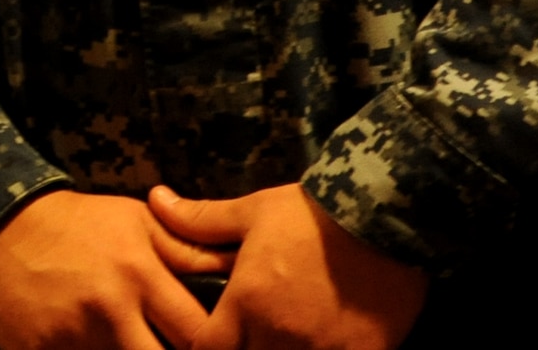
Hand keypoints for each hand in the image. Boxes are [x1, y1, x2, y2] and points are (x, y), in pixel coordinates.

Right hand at [0, 189, 233, 349]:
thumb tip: (237, 264)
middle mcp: (110, 310)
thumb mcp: (136, 222)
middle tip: (175, 349)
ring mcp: (72, 338)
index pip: (196, 333)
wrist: (3, 229)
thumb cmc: (80, 225)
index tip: (223, 346)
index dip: (216, 347)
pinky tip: (99, 348)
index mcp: (139, 273)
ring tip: (137, 342)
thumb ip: (185, 250)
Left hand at [147, 184, 427, 349]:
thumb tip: (156, 201)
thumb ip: (201, 220)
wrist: (381, 212)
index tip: (207, 336)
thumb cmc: (311, 212)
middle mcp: (278, 336)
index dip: (202, 346)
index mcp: (247, 304)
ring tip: (280, 338)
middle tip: (244, 335)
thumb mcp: (253, 211)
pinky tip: (319, 344)